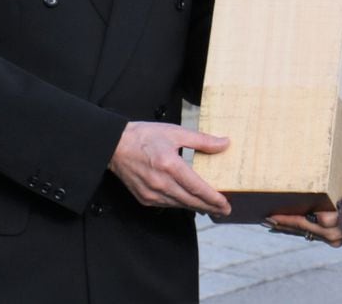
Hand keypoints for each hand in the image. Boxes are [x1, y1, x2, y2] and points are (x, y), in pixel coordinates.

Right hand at [108, 122, 230, 215]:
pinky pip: (168, 204)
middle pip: (191, 201)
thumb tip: (224, 143)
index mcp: (170, 165)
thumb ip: (202, 140)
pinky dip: (181, 204)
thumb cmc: (145, 137)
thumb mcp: (176, 132)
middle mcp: (161, 183)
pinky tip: (190, 202)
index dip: (213, 198)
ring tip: (211, 207)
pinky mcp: (145, 198)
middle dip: (210, 207)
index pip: (197, 188)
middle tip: (225, 210)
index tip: (226, 204)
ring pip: (180, 205)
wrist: (115, 146)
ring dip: (197, 208)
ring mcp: (152, 193)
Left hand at [263, 210, 341, 246]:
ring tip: (272, 224)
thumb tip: (312, 205)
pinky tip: (288, 228)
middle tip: (265, 220)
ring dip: (287, 229)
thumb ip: (328, 205)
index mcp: (333, 223)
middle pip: (300, 230)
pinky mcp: (332, 240)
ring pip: (304, 233)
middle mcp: (331, 235)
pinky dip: (298, 230)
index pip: (302, 222)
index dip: (285, 219)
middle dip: (281, 225)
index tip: (271, 216)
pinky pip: (311, 235)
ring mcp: (332, 240)